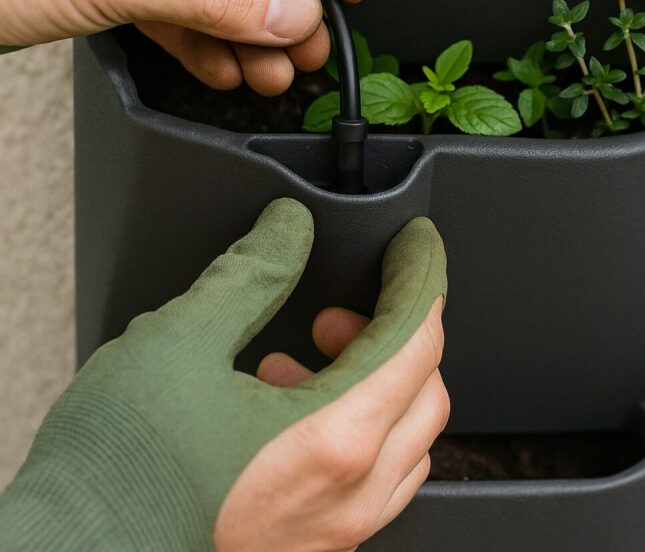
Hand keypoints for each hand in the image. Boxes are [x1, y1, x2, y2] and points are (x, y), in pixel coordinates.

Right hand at [0, 201, 446, 551]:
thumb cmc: (117, 475)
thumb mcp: (180, 342)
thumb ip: (251, 274)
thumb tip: (290, 229)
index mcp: (332, 436)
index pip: (416, 336)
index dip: (420, 275)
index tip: (417, 244)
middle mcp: (347, 495)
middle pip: (424, 390)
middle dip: (392, 330)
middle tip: (338, 307)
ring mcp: (331, 534)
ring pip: (404, 443)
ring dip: (375, 383)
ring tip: (307, 356)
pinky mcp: (306, 550)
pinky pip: (369, 483)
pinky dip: (352, 429)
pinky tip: (284, 409)